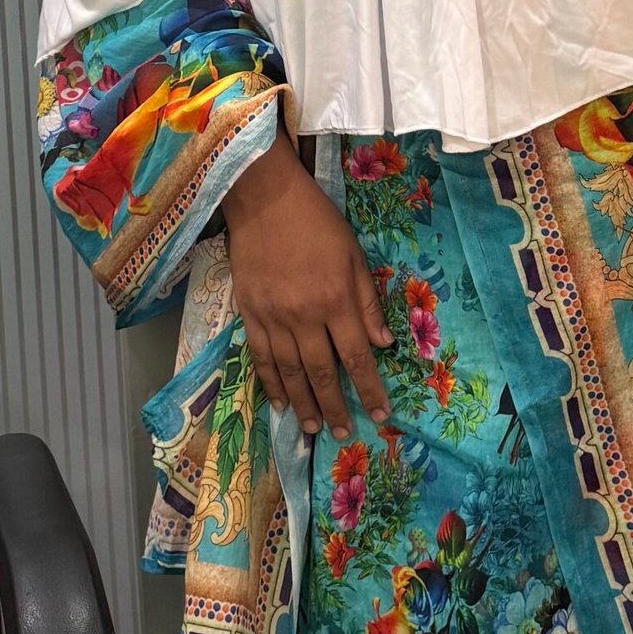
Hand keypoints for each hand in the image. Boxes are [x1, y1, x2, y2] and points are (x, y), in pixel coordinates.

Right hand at [222, 130, 392, 439]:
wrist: (264, 200)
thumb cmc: (317, 222)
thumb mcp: (353, 254)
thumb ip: (367, 301)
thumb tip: (383, 343)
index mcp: (335, 300)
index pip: (357, 356)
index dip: (370, 387)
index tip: (381, 413)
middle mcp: (305, 316)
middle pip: (322, 372)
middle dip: (336, 406)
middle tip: (345, 433)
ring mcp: (273, 318)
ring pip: (290, 372)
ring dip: (303, 404)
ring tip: (312, 428)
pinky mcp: (250, 314)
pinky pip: (261, 358)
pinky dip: (271, 384)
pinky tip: (280, 402)